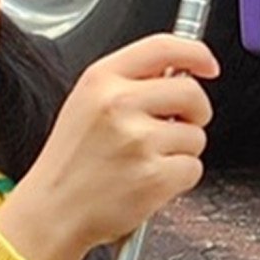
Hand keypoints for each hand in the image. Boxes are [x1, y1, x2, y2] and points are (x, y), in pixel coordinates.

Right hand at [0, 33, 216, 259]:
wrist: (52, 212)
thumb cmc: (68, 164)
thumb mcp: (84, 105)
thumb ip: (127, 83)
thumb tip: (175, 73)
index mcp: (100, 80)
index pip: (163, 47)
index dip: (195, 53)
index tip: (207, 65)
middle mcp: (119, 104)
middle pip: (191, 91)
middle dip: (194, 111)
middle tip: (175, 126)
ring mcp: (138, 141)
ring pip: (195, 135)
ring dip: (180, 151)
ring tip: (144, 161)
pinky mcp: (155, 175)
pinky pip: (193, 168)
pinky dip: (178, 178)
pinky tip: (148, 181)